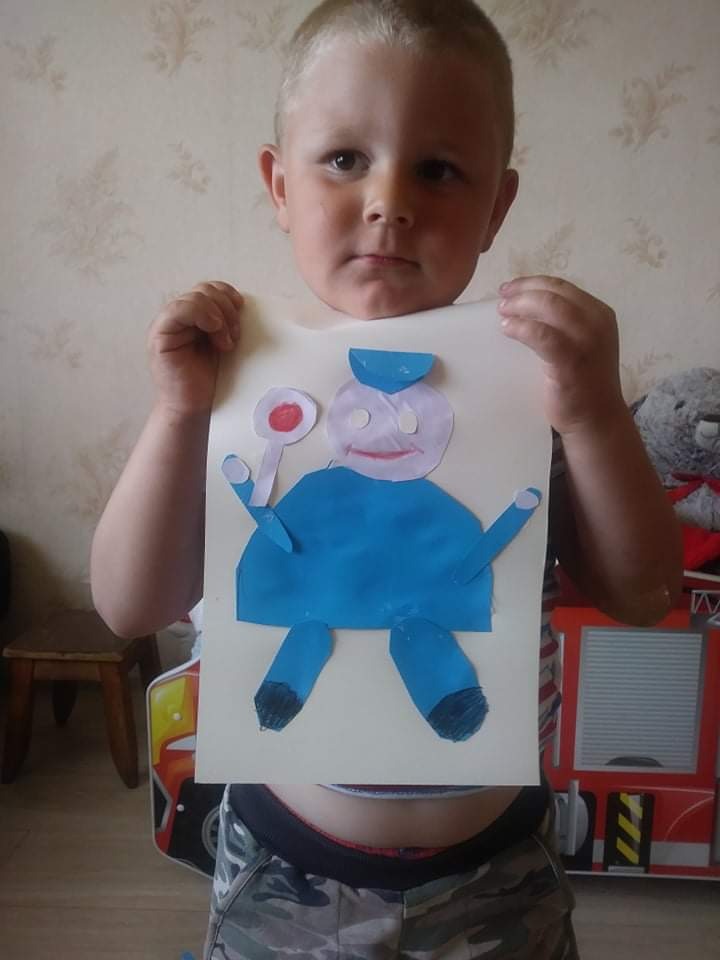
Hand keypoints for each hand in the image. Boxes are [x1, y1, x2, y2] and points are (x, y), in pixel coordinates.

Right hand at [148, 281, 242, 415]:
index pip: (209, 288)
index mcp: (193, 316)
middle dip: (226, 308)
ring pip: (194, 297)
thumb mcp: (225, 343)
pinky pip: (179, 310)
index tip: (242, 310)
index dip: (228, 294)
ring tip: (226, 343)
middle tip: (235, 335)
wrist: (194, 408)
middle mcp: (178, 317)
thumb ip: (226, 321)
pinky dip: (201, 315)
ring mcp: (166, 325)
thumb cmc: (210, 380)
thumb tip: (242, 302)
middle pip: (204, 289)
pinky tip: (214, 332)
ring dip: (218, 316)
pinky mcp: (160, 336)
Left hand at [498, 275, 624, 434]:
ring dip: (520, 306)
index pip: (562, 287)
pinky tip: (507, 330)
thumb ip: (562, 324)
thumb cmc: (581, 383)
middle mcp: (597, 322)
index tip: (510, 289)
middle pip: (553, 293)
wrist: (596, 419)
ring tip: (502, 313)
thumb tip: (523, 307)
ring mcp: (586, 341)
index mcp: (599, 313)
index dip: (532, 283)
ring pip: (549, 307)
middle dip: (523, 291)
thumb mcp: (579, 343)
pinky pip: (541, 335)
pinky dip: (521, 328)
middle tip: (502, 300)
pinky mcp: (571, 361)